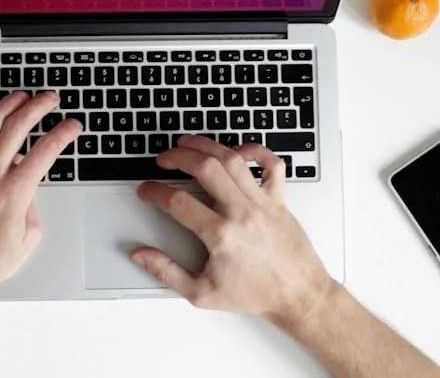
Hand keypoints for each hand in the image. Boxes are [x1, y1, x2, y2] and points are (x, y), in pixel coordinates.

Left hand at [0, 91, 81, 305]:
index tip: (72, 126)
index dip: (63, 134)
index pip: (45, 152)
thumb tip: (28, 190)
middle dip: (38, 107)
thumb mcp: (25, 241)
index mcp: (13, 194)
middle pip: (17, 128)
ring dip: (7, 106)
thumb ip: (32, 208)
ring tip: (20, 95)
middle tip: (50, 99)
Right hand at [130, 135, 335, 328]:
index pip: (178, 202)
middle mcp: (242, 213)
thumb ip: (166, 272)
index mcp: (221, 236)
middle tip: (164, 160)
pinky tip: (237, 151)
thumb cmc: (256, 294)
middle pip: (205, 168)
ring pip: (232, 159)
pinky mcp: (279, 200)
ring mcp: (262, 203)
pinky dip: (255, 150)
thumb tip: (141, 255)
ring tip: (188, 143)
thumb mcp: (202, 293)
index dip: (155, 192)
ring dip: (207, 146)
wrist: (298, 296)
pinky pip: (271, 164)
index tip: (146, 190)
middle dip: (178, 157)